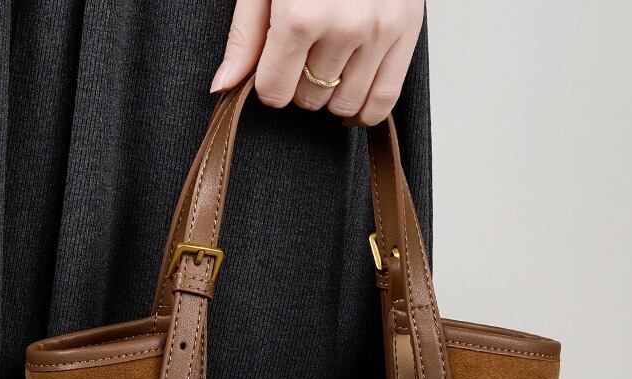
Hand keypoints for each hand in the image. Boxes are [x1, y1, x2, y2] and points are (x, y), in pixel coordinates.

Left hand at [210, 0, 424, 125]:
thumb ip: (246, 36)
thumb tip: (225, 85)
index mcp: (301, 14)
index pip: (276, 91)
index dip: (270, 84)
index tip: (273, 68)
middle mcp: (343, 26)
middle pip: (310, 98)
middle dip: (300, 84)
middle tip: (303, 54)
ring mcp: (379, 32)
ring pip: (345, 104)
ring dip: (332, 94)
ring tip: (328, 64)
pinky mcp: (407, 31)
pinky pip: (384, 100)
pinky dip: (365, 110)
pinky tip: (353, 100)